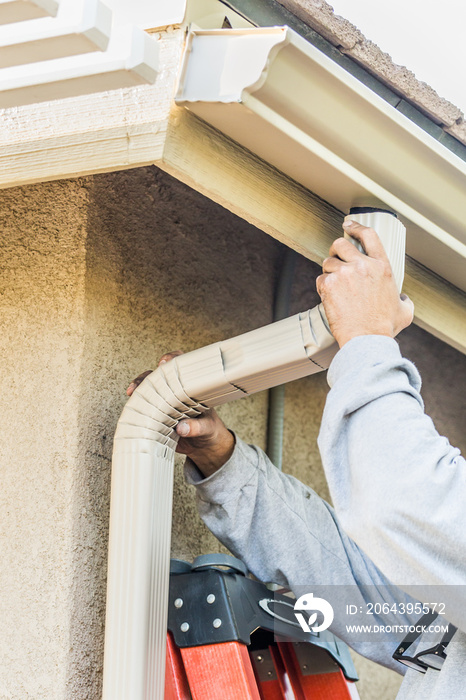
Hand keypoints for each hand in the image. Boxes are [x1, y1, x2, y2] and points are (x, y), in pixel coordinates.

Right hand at [126, 351, 234, 476]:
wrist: (205, 449)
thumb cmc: (210, 431)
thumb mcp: (208, 428)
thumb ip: (197, 427)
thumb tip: (182, 428)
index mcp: (191, 389)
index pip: (181, 367)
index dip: (172, 360)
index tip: (164, 363)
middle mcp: (175, 394)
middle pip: (158, 377)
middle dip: (146, 377)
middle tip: (141, 383)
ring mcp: (165, 405)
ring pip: (147, 392)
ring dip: (138, 391)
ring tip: (133, 394)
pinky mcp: (157, 419)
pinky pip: (143, 410)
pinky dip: (136, 409)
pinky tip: (131, 411)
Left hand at [316, 218, 413, 347]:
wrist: (366, 340)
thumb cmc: (384, 327)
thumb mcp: (405, 311)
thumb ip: (404, 299)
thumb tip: (403, 299)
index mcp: (382, 267)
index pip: (369, 236)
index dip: (356, 227)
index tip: (348, 225)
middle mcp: (363, 266)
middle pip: (341, 244)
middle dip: (336, 250)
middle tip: (336, 259)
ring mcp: (344, 274)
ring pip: (328, 262)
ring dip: (329, 272)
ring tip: (336, 286)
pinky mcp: (328, 285)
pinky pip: (320, 279)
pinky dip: (323, 287)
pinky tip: (331, 298)